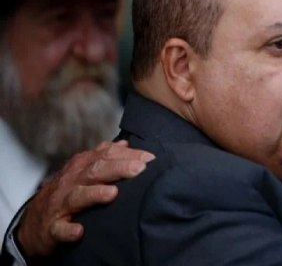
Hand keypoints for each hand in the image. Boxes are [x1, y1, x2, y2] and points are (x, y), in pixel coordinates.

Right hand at [17, 140, 154, 257]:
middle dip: (118, 168)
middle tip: (140, 169)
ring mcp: (61, 204)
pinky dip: (68, 230)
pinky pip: (59, 229)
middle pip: (95, 170)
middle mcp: (72, 181)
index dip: (129, 155)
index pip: (107, 154)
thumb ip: (105, 157)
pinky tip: (79, 232)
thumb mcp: (84, 170)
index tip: (150, 159)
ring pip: (78, 196)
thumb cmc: (68, 192)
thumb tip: (126, 144)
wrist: (36, 220)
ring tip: (113, 193)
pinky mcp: (52, 228)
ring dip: (94, 194)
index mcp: (82, 166)